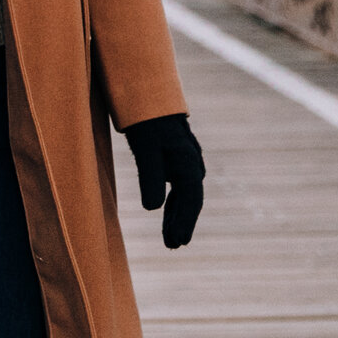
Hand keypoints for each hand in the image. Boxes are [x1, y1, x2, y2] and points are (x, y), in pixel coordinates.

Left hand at [122, 112, 203, 248]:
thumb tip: (153, 209)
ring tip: (170, 238)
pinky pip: (179, 185)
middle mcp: (192, 163)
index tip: (177, 243)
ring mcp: (186, 159)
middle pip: (190, 200)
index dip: (184, 223)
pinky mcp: (176, 156)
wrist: (148, 92)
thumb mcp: (145, 149)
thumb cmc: (146, 120)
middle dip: (182, 223)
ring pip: (185, 194)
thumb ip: (150, 177)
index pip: (190, 201)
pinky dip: (174, 202)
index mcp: (188, 163)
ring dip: (178, 215)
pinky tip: (166, 211)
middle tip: (173, 246)